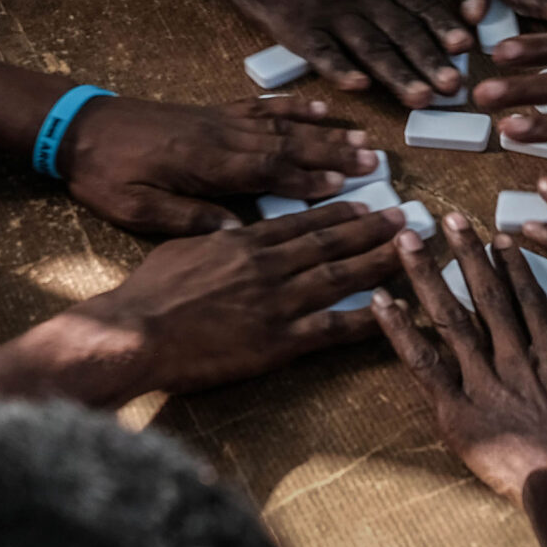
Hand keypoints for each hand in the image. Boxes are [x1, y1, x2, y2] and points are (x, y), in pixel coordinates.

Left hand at [64, 95, 382, 234]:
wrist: (78, 127)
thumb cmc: (106, 176)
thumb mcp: (138, 210)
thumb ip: (188, 220)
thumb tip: (237, 234)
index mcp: (206, 165)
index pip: (268, 172)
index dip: (309, 181)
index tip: (345, 188)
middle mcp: (221, 136)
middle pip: (286, 144)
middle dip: (332, 154)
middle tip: (373, 162)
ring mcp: (218, 120)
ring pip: (281, 124)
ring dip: (323, 131)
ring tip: (360, 137)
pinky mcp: (211, 112)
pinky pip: (260, 106)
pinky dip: (292, 106)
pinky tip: (317, 106)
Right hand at [72, 201, 406, 395]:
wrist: (136, 331)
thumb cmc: (146, 294)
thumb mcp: (178, 247)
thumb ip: (209, 235)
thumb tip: (228, 227)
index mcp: (243, 241)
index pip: (301, 223)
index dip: (338, 213)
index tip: (364, 205)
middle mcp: (269, 265)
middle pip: (330, 242)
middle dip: (371, 229)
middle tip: (404, 218)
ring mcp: (277, 301)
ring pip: (341, 276)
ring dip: (379, 262)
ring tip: (410, 251)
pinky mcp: (279, 340)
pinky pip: (333, 327)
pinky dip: (367, 318)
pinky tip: (394, 311)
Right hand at [218, 0, 468, 106]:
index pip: (417, 3)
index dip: (441, 25)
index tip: (465, 47)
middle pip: (399, 31)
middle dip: (429, 60)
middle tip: (454, 86)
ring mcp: (327, 14)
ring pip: (369, 47)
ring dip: (397, 74)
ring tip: (421, 97)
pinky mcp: (297, 30)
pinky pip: (322, 54)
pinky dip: (340, 70)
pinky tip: (360, 87)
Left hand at [374, 212, 546, 504]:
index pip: (526, 297)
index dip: (510, 265)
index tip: (496, 237)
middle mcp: (513, 356)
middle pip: (485, 296)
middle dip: (465, 253)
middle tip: (448, 218)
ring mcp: (481, 381)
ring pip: (449, 318)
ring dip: (426, 276)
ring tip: (408, 241)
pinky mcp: (456, 410)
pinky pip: (421, 364)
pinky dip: (399, 332)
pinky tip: (382, 302)